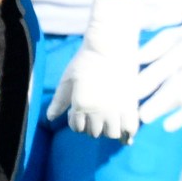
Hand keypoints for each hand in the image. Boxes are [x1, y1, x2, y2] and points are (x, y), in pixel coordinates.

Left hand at [48, 0, 147, 141]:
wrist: (110, 46)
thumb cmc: (85, 60)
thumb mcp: (67, 79)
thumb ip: (58, 101)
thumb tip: (50, 117)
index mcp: (81, 104)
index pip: (77, 127)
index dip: (75, 121)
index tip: (77, 111)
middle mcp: (99, 111)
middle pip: (93, 132)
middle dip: (90, 126)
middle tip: (91, 113)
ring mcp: (116, 109)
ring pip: (111, 134)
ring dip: (107, 130)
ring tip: (106, 120)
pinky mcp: (131, 104)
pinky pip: (131, 127)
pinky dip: (127, 132)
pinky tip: (124, 127)